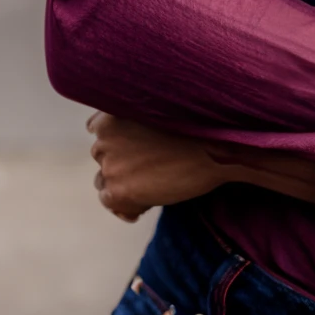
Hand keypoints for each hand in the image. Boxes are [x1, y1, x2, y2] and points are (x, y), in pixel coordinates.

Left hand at [87, 113, 314, 219]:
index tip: (135, 148)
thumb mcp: (162, 109)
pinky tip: (147, 204)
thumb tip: (132, 141)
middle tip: (153, 169)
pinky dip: (128, 206)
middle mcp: (104, 138)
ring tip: (153, 187)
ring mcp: (110, 166)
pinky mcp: (119, 192)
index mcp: (112, 114)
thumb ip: (138, 119)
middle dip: (122, 164)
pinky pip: (112, 204)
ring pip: (104, 181)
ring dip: (124, 185)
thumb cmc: (198, 125)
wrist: (216, 149)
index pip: (97, 130)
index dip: (117, 141)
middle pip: (103, 157)